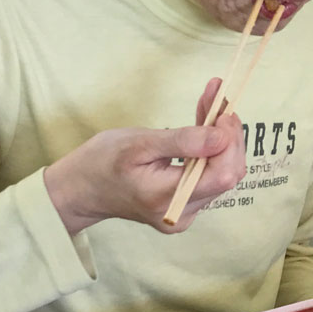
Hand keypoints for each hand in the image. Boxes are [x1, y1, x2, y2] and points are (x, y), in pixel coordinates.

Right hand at [44, 79, 245, 235]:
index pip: (221, 175)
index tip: (223, 111)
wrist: (82, 188)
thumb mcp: (138, 144)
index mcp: (166, 199)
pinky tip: (206, 121)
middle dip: (229, 134)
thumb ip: (182, 141)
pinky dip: (211, 146)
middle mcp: (181, 212)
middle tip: (220, 98)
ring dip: (221, 136)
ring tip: (212, 102)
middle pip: (226, 174)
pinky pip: (209, 173)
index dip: (230, 142)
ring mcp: (185, 211)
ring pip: (220, 172)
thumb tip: (222, 136)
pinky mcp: (185, 204)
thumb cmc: (102, 162)